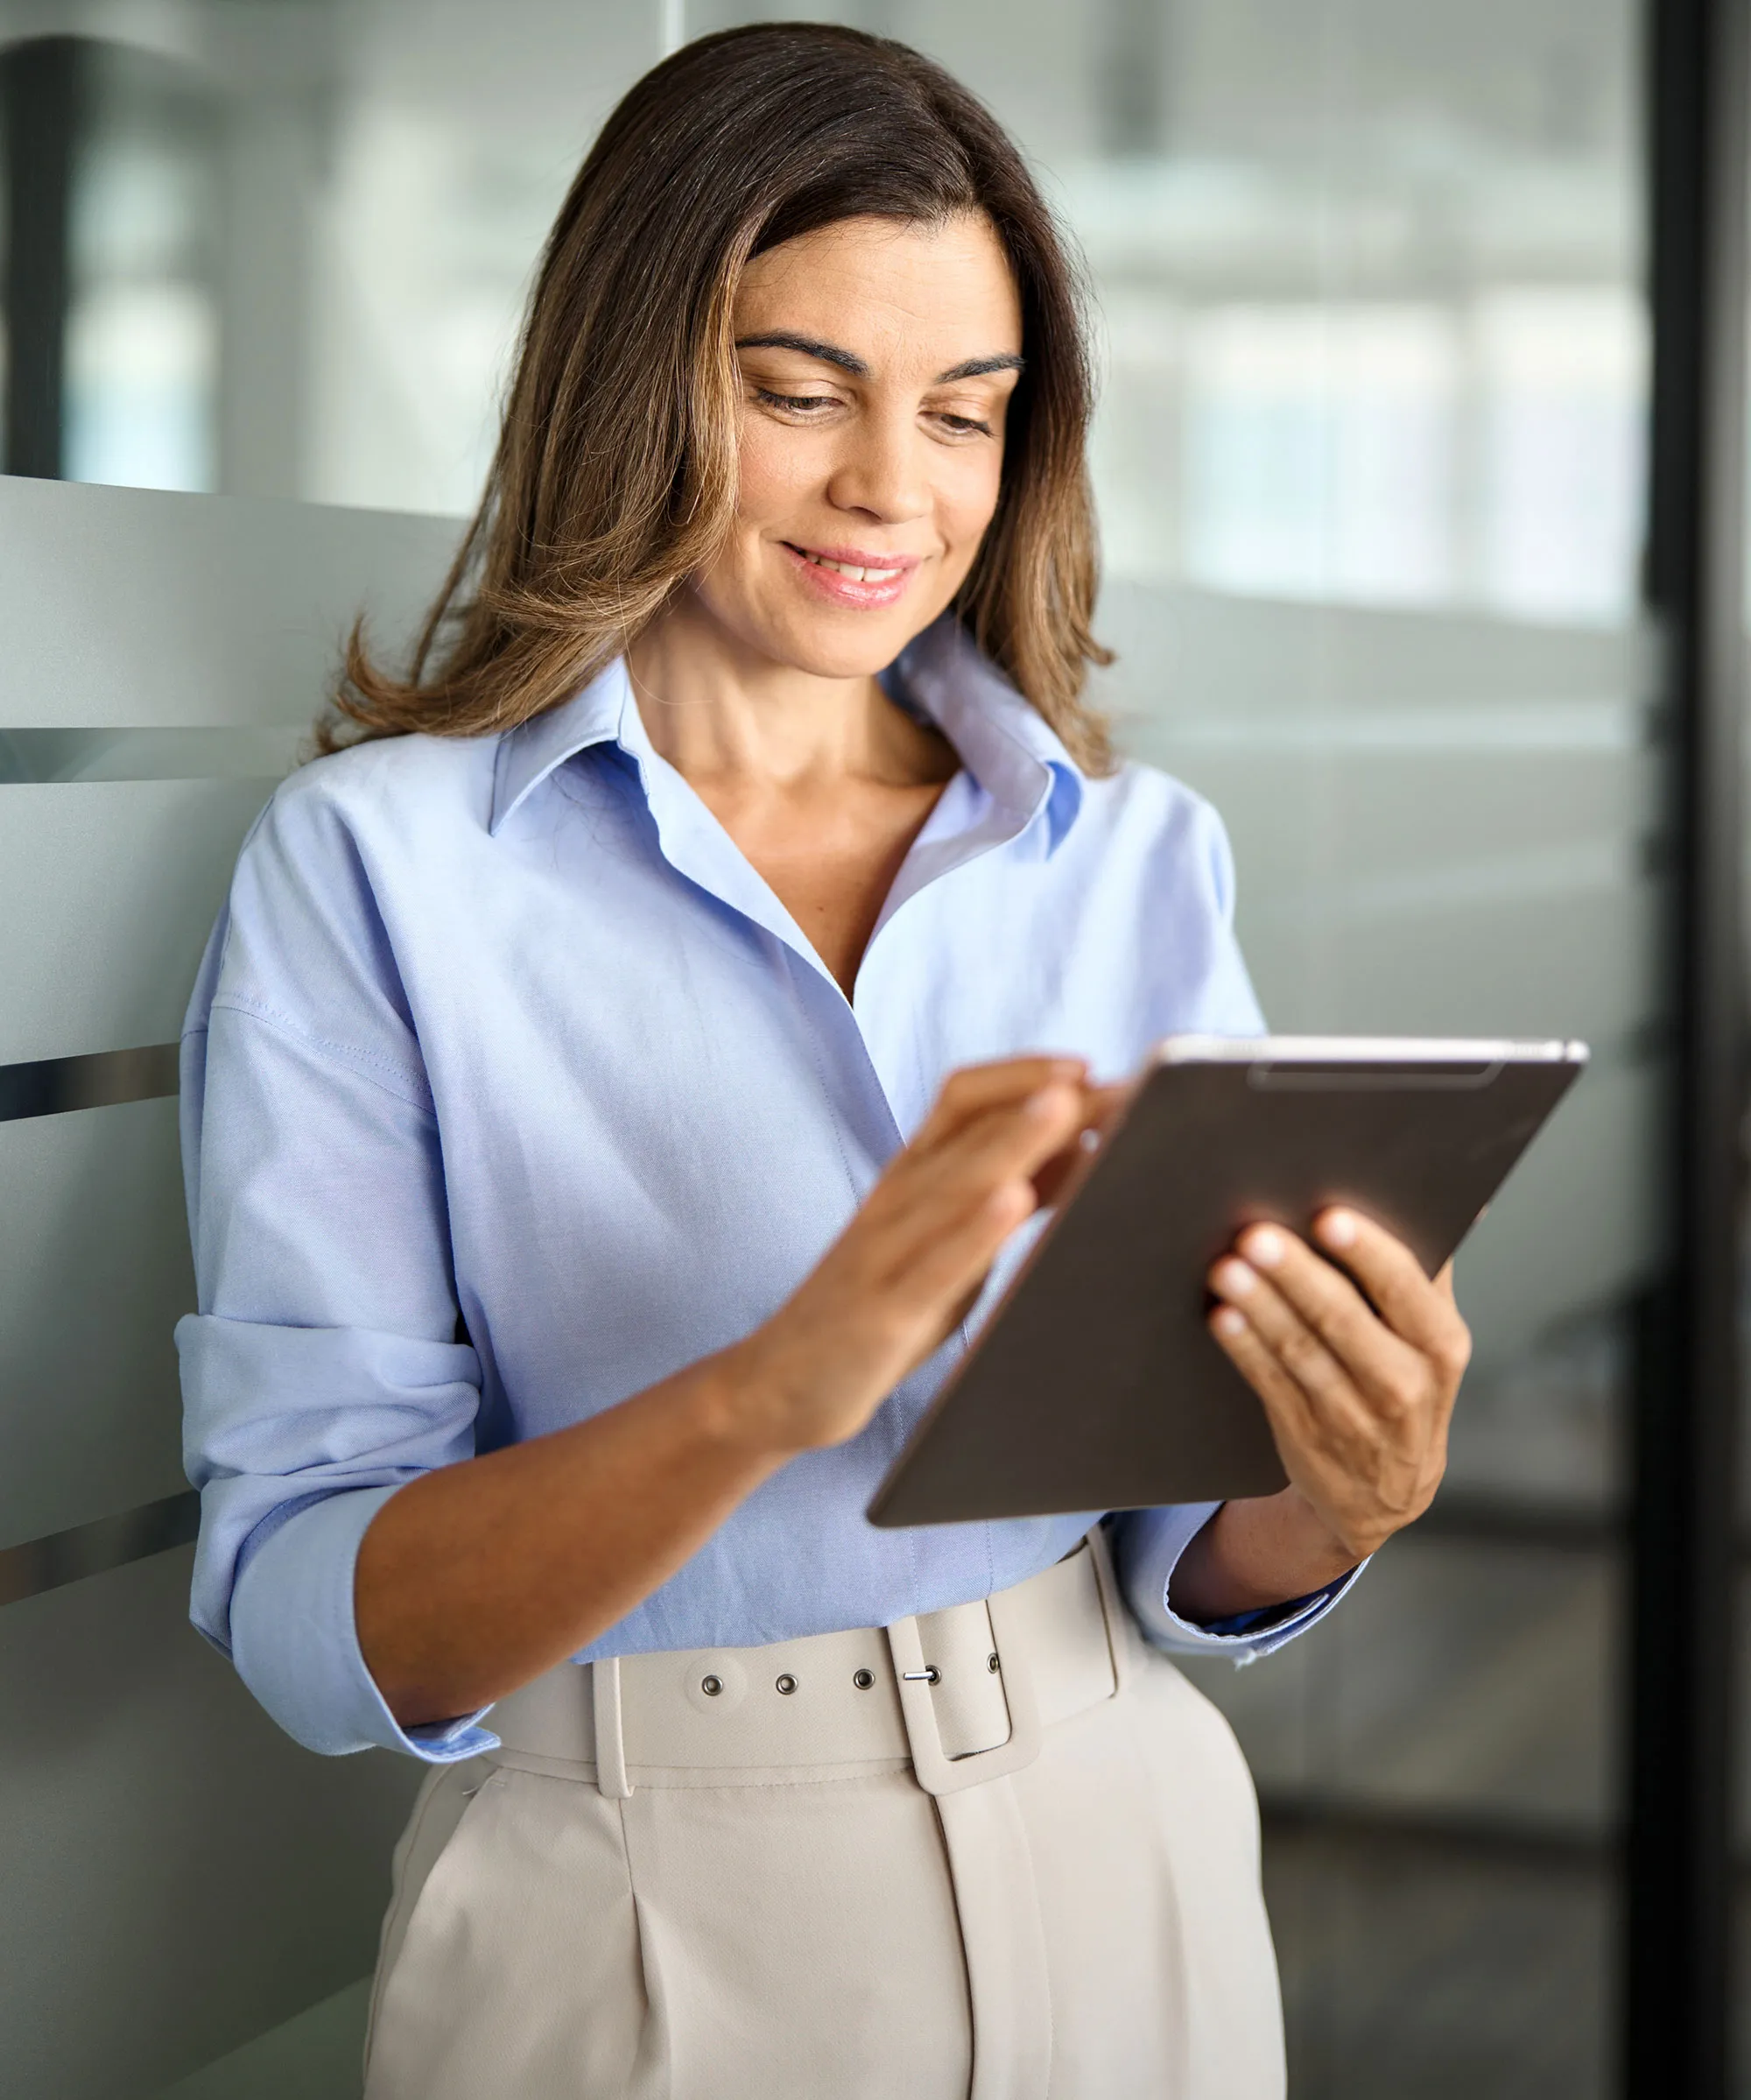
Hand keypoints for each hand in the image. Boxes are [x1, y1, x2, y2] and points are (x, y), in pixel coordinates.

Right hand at [726, 1056, 1104, 1454]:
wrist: (781, 1382)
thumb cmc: (882, 1301)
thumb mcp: (950, 1238)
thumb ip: (1005, 1192)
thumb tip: (1087, 1143)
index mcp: (912, 1173)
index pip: (963, 1096)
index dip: (1025, 1073)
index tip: (1091, 1066)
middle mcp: (896, 1197)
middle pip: (969, 1126)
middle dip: (1043, 1099)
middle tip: (1110, 1083)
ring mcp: (884, 1251)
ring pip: (952, 1182)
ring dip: (1013, 1141)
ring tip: (1065, 1109)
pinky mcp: (880, 1312)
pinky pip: (931, 1265)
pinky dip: (973, 1230)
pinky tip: (1012, 1204)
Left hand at [1206, 1208, 1471, 1563]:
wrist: (1387, 1491)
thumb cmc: (1406, 1382)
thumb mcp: (1431, 1338)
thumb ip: (1429, 1272)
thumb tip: (1460, 1199)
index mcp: (1442, 1345)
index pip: (1405, 1289)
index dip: (1367, 1253)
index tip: (1327, 1217)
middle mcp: (1405, 1383)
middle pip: (1345, 1320)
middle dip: (1297, 1275)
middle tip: (1255, 1235)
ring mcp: (1355, 1416)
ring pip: (1302, 1352)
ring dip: (1261, 1308)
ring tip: (1226, 1268)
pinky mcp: (1308, 1436)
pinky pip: (1272, 1385)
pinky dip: (1245, 1349)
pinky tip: (1223, 1316)